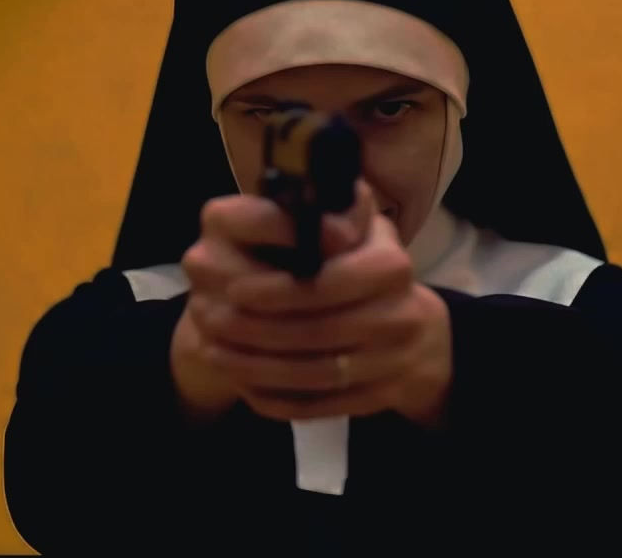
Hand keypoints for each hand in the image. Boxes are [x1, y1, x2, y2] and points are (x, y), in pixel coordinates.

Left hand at [185, 180, 453, 426]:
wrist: (414, 330)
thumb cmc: (367, 266)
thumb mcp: (355, 227)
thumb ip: (325, 216)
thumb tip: (305, 219)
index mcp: (391, 265)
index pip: (327, 281)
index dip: (277, 289)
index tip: (235, 288)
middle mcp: (402, 314)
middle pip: (314, 331)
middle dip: (254, 328)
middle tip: (208, 320)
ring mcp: (396, 361)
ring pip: (313, 373)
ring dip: (256, 366)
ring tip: (214, 350)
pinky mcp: (382, 398)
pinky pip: (322, 406)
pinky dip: (279, 398)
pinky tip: (244, 384)